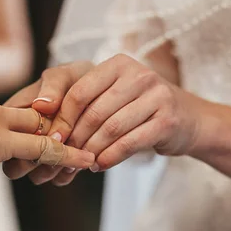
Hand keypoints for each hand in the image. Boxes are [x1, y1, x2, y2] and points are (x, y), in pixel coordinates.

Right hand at [1, 61, 93, 183]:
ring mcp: (40, 154)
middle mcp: (23, 137)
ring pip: (35, 176)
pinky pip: (57, 179)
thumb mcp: (66, 74)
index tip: (53, 127)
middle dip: (37, 160)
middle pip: (14, 164)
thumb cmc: (79, 79)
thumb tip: (43, 104)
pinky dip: (66, 174)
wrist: (107, 91)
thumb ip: (54, 85)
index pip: (9, 135)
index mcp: (16, 113)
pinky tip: (78, 162)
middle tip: (62, 146)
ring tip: (72, 155)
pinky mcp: (60, 166)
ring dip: (52, 169)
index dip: (29, 136)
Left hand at [46, 54, 208, 176]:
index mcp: (118, 64)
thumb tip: (42, 116)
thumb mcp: (112, 95)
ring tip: (80, 163)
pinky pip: (129, 143)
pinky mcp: (168, 120)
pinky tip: (99, 166)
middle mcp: (139, 74)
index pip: (79, 91)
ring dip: (91, 151)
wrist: (188, 119)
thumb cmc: (139, 108)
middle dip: (75, 139)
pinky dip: (110, 157)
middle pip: (94, 112)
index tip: (51, 139)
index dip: (62, 118)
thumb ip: (83, 102)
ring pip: (110, 129)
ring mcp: (156, 95)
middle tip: (63, 157)